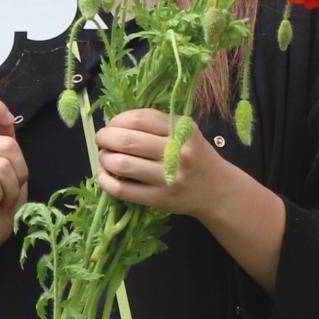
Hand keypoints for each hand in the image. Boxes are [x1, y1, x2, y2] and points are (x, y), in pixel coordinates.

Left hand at [93, 107, 229, 219]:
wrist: (217, 189)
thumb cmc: (195, 156)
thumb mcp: (185, 132)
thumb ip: (157, 123)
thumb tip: (116, 123)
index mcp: (182, 131)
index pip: (140, 119)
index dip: (118, 120)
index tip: (112, 125)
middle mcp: (177, 153)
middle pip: (127, 140)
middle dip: (105, 137)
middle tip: (102, 139)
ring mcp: (168, 178)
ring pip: (122, 164)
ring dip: (104, 158)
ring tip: (104, 157)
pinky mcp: (159, 199)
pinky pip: (123, 190)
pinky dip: (106, 181)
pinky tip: (104, 175)